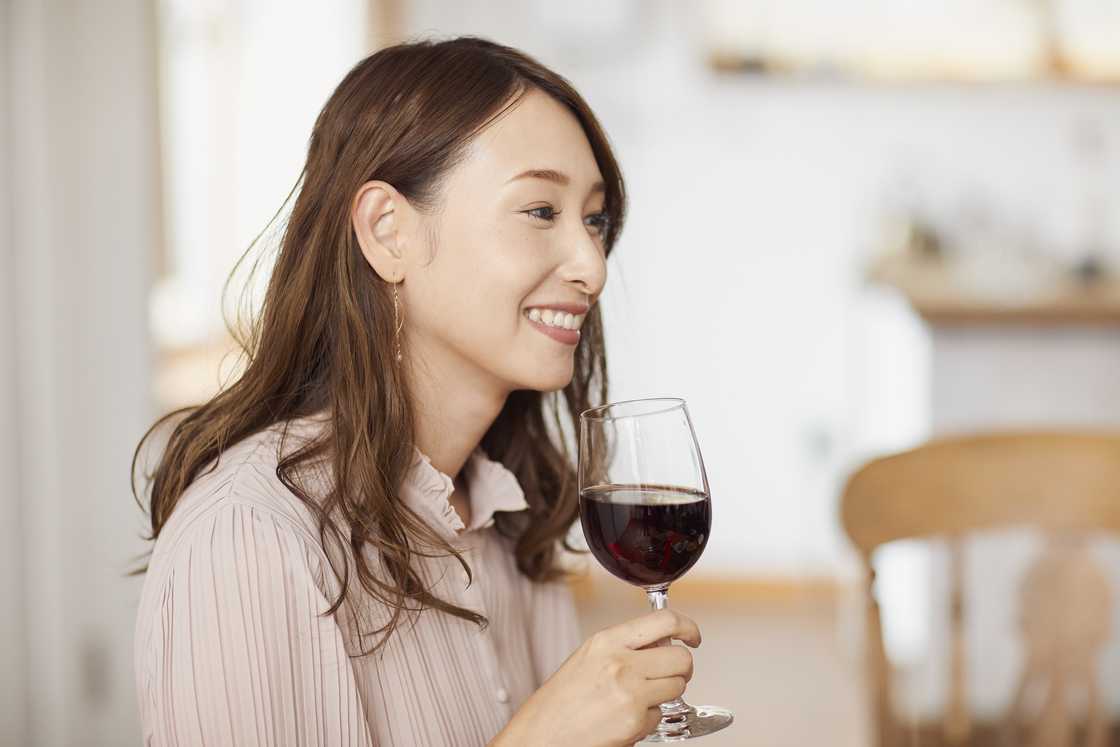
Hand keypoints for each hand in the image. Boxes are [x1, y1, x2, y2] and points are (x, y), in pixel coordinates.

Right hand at [490, 607, 700, 746]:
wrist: (542, 735)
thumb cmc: (560, 701)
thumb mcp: (589, 657)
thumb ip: (625, 645)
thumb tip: (662, 641)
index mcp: (607, 641)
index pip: (665, 621)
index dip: (688, 627)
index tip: (692, 636)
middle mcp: (621, 663)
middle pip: (681, 658)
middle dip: (683, 667)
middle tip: (671, 672)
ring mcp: (630, 693)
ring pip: (678, 686)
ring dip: (667, 692)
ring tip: (641, 697)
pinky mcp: (635, 722)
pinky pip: (660, 715)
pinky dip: (649, 718)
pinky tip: (626, 717)